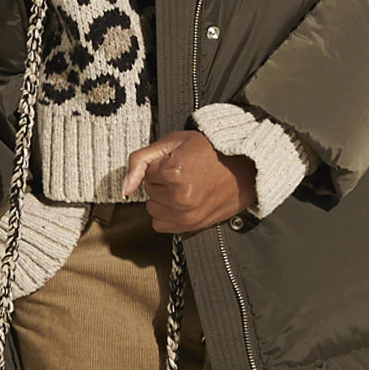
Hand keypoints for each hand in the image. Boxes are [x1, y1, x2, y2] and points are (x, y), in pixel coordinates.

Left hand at [122, 130, 255, 232]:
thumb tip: (125, 187)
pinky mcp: (191, 226)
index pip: (146, 173)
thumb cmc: (211, 152)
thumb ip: (141, 160)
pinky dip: (167, 214)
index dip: (160, 164)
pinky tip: (182, 202)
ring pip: (152, 208)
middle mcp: (179, 198)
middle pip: (149, 191)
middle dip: (161, 181)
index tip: (178, 161)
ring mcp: (186, 214)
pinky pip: (160, 224)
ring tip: (185, 186)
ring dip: (163, 198)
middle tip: (184, 173)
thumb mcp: (173, 142)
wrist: (243, 169)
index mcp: (174, 173)